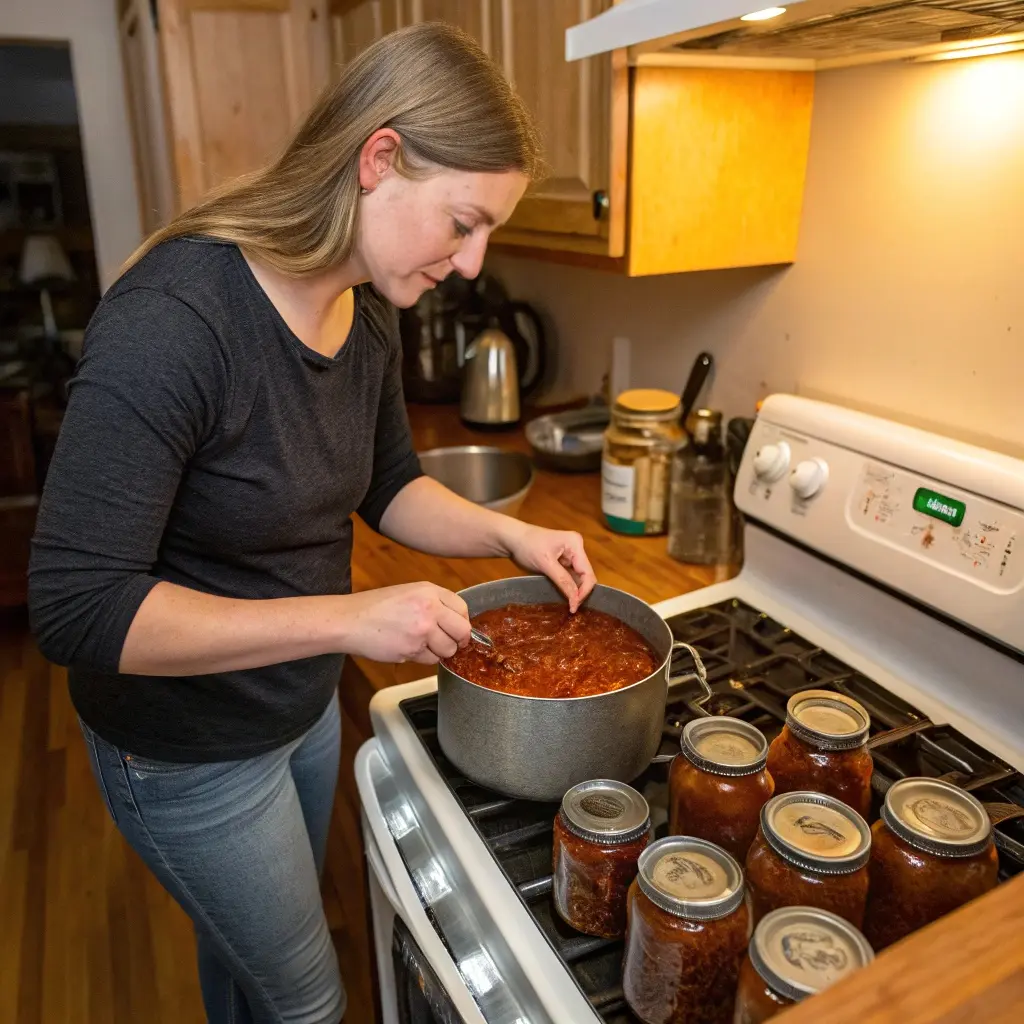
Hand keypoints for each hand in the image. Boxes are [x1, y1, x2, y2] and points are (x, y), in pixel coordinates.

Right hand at [338, 583, 470, 664]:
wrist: (349, 621)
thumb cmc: (374, 607)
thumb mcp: (408, 592)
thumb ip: (433, 603)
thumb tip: (454, 620)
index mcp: (429, 591)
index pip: (462, 608)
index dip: (462, 621)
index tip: (458, 629)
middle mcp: (429, 609)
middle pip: (462, 631)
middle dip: (458, 641)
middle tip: (450, 643)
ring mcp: (421, 631)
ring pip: (448, 650)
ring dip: (439, 652)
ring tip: (422, 644)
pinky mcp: (412, 650)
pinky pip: (429, 660)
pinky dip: (421, 658)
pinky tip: (407, 647)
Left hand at [502, 523, 596, 612]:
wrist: (511, 539)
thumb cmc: (527, 546)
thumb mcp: (545, 564)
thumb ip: (563, 581)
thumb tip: (575, 601)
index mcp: (576, 544)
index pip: (588, 573)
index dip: (583, 591)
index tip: (573, 607)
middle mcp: (577, 549)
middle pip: (585, 576)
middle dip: (579, 592)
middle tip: (571, 609)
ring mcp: (570, 555)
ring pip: (577, 578)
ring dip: (573, 591)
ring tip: (568, 606)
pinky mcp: (562, 561)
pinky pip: (569, 577)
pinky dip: (567, 587)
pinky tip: (563, 597)